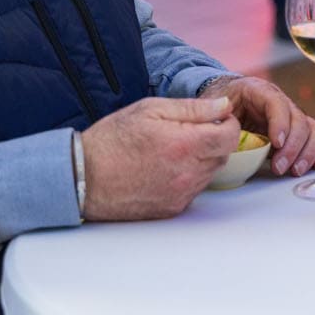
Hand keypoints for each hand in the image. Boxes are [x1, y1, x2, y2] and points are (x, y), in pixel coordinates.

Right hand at [80, 96, 239, 219]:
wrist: (84, 176)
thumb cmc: (113, 139)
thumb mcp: (151, 110)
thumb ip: (192, 108)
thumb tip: (223, 106)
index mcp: (184, 144)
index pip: (230, 136)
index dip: (227, 123)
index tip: (216, 118)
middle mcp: (187, 173)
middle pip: (223, 155)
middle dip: (215, 140)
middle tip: (191, 130)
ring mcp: (181, 194)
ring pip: (210, 173)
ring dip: (203, 159)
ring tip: (175, 148)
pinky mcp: (173, 208)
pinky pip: (195, 189)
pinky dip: (189, 176)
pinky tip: (167, 166)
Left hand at [199, 74, 314, 176]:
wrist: (227, 101)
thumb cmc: (220, 105)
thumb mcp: (214, 108)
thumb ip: (218, 120)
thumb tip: (223, 134)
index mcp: (257, 91)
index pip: (276, 102)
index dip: (280, 123)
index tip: (276, 143)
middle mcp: (279, 101)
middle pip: (298, 119)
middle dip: (292, 146)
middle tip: (280, 167)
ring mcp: (290, 115)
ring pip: (312, 129)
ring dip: (307, 152)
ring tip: (295, 170)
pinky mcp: (296, 130)